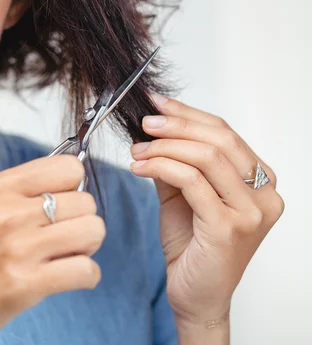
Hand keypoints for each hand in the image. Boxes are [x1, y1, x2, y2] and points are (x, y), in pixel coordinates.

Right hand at [0, 155, 104, 344]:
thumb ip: (2, 187)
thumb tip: (48, 180)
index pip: (68, 167)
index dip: (72, 188)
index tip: (63, 204)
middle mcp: (8, 213)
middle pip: (86, 202)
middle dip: (79, 222)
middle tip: (62, 238)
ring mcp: (18, 249)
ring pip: (93, 231)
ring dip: (85, 248)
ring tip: (65, 256)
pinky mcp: (27, 284)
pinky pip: (87, 270)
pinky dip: (84, 277)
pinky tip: (63, 279)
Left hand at [129, 95, 284, 326]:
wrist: (196, 296)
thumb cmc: (192, 249)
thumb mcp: (182, 197)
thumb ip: (176, 165)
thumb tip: (154, 133)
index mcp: (260, 182)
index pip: (226, 134)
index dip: (189, 114)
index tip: (159, 105)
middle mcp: (264, 195)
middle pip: (220, 139)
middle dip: (176, 125)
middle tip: (145, 124)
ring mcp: (251, 212)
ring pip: (206, 157)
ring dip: (164, 147)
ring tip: (137, 150)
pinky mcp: (229, 227)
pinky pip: (191, 181)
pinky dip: (161, 167)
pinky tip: (139, 168)